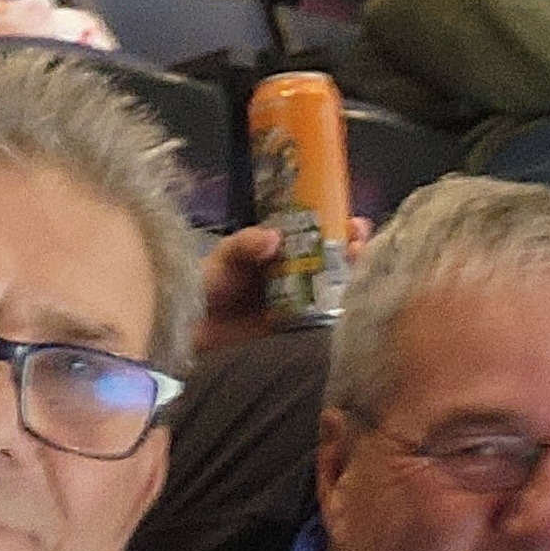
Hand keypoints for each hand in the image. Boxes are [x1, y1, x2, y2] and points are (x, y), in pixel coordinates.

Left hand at [191, 217, 370, 354]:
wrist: (190, 324)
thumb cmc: (208, 280)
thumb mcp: (226, 255)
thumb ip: (246, 245)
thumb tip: (274, 238)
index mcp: (282, 245)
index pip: (321, 229)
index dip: (342, 224)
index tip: (354, 225)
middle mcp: (297, 269)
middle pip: (336, 256)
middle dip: (355, 250)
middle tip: (359, 249)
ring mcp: (299, 298)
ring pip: (335, 285)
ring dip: (352, 279)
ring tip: (359, 273)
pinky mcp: (296, 326)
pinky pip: (322, 318)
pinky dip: (338, 313)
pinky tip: (350, 309)